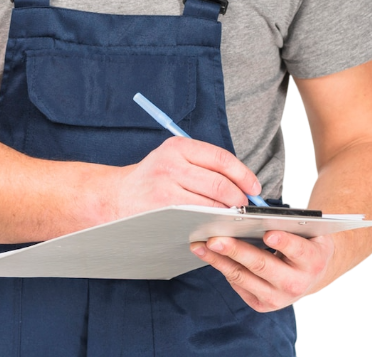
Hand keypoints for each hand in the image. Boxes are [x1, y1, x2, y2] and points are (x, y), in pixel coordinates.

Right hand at [113, 137, 261, 219]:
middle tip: (245, 207)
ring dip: (229, 213)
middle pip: (220, 183)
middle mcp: (171, 163)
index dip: (243, 174)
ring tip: (233, 217)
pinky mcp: (163, 209)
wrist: (117, 197)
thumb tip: (243, 181)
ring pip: (212, 203)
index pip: (221, 158)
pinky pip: (198, 217)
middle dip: (239, 199)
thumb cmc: (153, 179)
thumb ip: (204, 164)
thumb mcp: (173, 158)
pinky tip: (216, 224)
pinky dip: (213, 222)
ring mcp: (166, 187)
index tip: (254, 187)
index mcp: (178, 146)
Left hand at [190, 231, 333, 311]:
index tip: (268, 233)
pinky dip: (222, 267)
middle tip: (215, 239)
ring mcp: (277, 298)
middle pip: (262, 265)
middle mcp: (296, 284)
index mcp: (312, 261)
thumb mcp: (305, 230)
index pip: (298, 250)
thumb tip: (255, 211)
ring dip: (219, 260)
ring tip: (200, 245)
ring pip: (243, 277)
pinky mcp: (262, 305)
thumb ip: (288, 222)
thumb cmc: (304, 242)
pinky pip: (238, 284)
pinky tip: (208, 255)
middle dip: (236, 250)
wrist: (311, 274)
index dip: (283, 242)